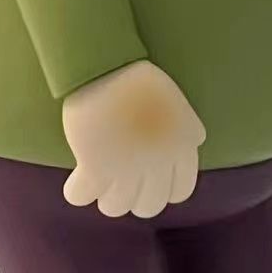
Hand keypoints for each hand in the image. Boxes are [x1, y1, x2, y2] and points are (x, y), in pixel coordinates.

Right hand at [62, 60, 204, 217]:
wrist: (109, 65)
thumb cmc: (141, 80)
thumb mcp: (180, 106)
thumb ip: (189, 129)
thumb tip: (194, 143)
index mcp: (180, 150)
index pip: (179, 192)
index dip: (163, 191)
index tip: (148, 183)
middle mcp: (157, 164)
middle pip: (148, 206)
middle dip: (135, 199)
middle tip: (121, 184)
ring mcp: (126, 169)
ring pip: (115, 207)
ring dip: (106, 198)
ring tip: (99, 183)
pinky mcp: (94, 166)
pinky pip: (82, 196)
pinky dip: (77, 192)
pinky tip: (76, 183)